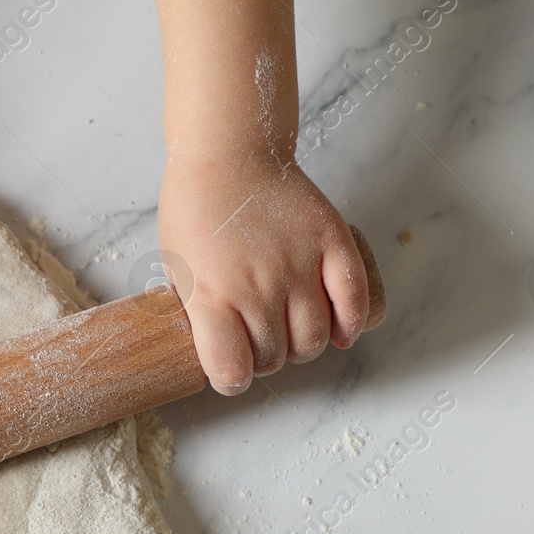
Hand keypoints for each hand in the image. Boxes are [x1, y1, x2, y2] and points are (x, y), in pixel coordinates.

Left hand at [158, 152, 368, 393]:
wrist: (227, 154)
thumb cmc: (195, 212)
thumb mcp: (178, 269)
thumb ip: (200, 315)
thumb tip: (221, 354)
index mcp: (211, 295)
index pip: (231, 370)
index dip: (231, 379)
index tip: (231, 371)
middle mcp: (256, 285)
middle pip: (275, 358)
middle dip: (267, 359)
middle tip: (260, 341)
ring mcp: (297, 263)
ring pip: (314, 339)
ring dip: (304, 345)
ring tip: (291, 330)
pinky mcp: (331, 241)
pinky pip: (355, 301)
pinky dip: (351, 324)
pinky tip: (340, 330)